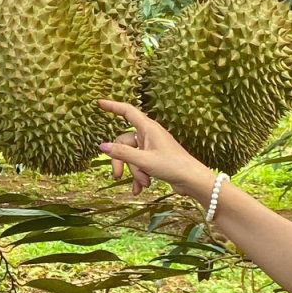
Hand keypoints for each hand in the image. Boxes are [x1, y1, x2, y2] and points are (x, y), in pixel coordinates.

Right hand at [95, 100, 217, 202]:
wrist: (192, 180)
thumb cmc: (173, 166)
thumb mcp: (143, 160)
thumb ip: (122, 153)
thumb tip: (102, 147)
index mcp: (148, 128)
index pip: (127, 111)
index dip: (113, 106)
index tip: (99, 103)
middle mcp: (149, 135)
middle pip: (124, 143)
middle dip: (121, 160)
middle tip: (117, 175)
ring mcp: (151, 147)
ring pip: (131, 156)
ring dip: (134, 172)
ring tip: (144, 184)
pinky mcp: (154, 159)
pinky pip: (139, 164)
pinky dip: (138, 176)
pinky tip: (140, 189)